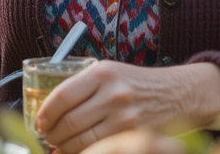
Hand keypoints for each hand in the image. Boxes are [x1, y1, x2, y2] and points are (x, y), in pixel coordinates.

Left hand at [35, 61, 219, 153]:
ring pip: (83, 139)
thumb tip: (52, 108)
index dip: (46, 113)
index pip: (62, 96)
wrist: (179, 93)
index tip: (40, 122)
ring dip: (66, 147)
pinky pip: (101, 148)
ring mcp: (125, 116)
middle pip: (70, 121)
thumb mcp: (111, 73)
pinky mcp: (134, 134)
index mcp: (102, 73)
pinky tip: (79, 152)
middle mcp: (113, 93)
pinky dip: (86, 153)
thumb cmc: (139, 84)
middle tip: (48, 137)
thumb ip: (84, 85)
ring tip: (60, 146)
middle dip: (53, 134)